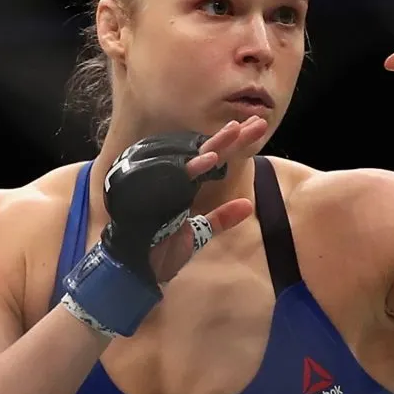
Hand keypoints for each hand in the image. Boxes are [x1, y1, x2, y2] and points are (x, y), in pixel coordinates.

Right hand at [147, 116, 266, 281]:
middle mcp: (174, 180)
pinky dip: (191, 168)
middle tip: (258, 122)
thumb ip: (221, 218)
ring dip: (214, 145)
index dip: (233, 145)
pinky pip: (173, 177)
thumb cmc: (161, 251)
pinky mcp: (151, 192)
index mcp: (184, 185)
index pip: (212, 159)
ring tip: (237, 130)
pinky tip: (211, 159)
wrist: (135, 271)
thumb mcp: (198, 234)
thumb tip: (248, 204)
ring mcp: (162, 184)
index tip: (256, 128)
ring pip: (192, 157)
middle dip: (232, 137)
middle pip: (206, 151)